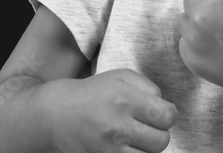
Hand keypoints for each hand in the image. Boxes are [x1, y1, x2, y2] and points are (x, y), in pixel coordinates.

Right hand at [49, 68, 177, 152]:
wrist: (56, 115)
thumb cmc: (92, 93)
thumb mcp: (120, 77)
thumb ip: (148, 87)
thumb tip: (164, 105)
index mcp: (125, 100)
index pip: (167, 116)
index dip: (167, 115)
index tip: (158, 113)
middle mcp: (118, 127)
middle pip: (161, 141)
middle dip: (158, 133)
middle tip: (145, 126)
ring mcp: (109, 149)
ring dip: (146, 148)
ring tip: (134, 137)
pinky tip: (126, 147)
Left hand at [178, 0, 222, 99]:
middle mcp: (201, 17)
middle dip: (203, 0)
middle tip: (220, 13)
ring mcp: (193, 38)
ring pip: (183, 18)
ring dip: (196, 21)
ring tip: (217, 32)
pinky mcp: (189, 57)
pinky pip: (184, 40)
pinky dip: (195, 41)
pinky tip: (214, 48)